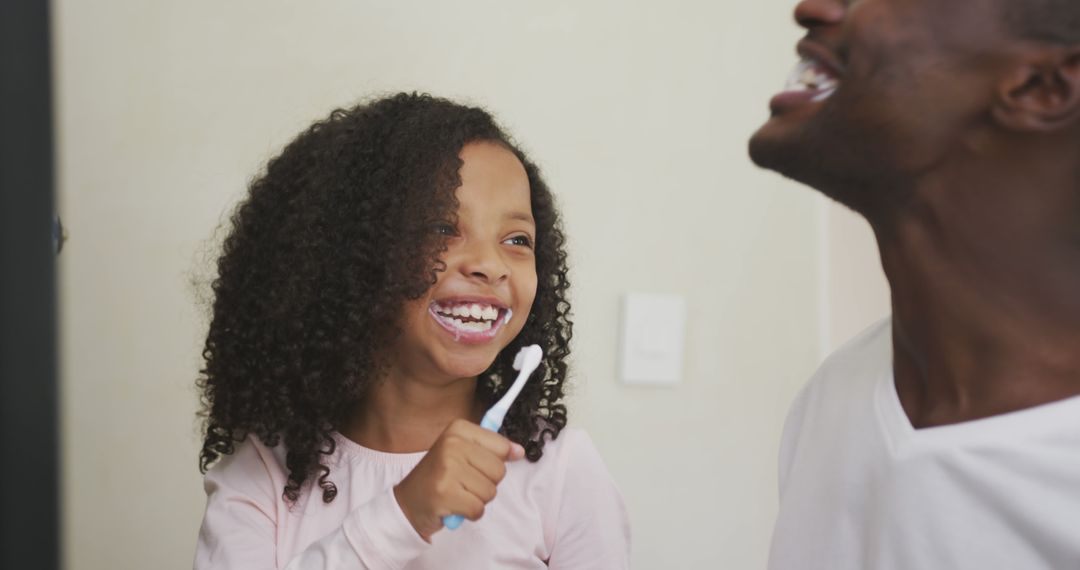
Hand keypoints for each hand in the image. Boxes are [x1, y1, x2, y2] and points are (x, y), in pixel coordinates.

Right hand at [393, 418, 525, 540]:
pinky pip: (478, 508)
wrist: (407, 503)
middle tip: (463, 483)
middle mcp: (452, 444)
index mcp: (458, 429)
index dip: (496, 461)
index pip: (502, 446)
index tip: (478, 466)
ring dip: (477, 499)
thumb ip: (491, 449)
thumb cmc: (439, 477)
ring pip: (490, 492)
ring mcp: (448, 468)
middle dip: (486, 483)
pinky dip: (470, 513)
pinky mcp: (445, 493)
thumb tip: (519, 451)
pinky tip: (454, 506)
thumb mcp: (462, 453)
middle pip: (499, 471)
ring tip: (457, 493)